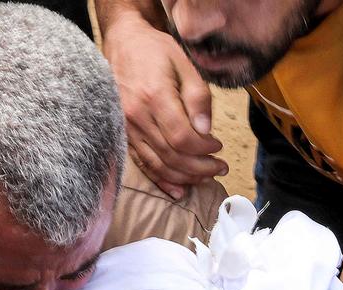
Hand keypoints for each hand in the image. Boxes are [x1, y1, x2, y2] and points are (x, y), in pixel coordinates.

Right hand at [101, 12, 226, 198]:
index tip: (219, 146)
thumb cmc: (156, 52)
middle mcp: (137, 117)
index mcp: (154, 97)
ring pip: (157, 164)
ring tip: (205, 177)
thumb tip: (205, 132)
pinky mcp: (123, 136)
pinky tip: (178, 190)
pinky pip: (142, 164)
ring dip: (184, 177)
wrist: (122, 46)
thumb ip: (197, 98)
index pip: (182, 138)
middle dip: (199, 167)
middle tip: (220, 167)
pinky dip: (161, 181)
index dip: (204, 149)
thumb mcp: (184, 64)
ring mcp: (127, 129)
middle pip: (171, 155)